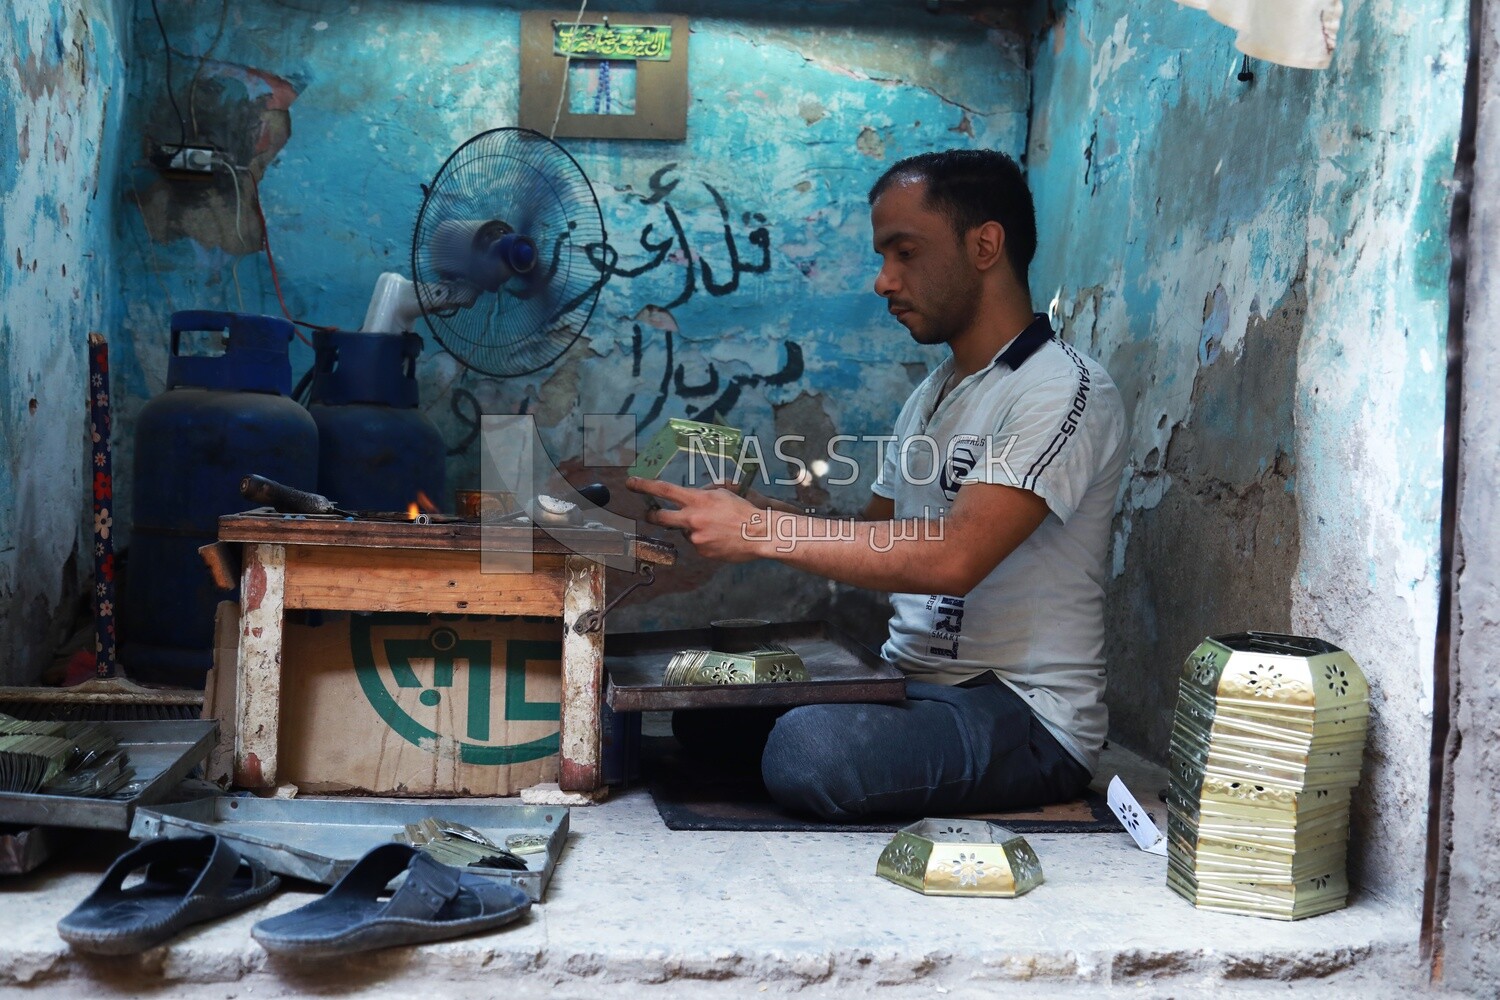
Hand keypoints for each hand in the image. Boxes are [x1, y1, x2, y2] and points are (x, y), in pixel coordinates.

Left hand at [625, 477, 765, 561]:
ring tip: (715, 528)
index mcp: (697, 500)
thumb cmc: (743, 511)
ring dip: (693, 528)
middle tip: (651, 513)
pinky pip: (697, 544)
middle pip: (660, 517)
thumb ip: (703, 493)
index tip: (631, 482)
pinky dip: (705, 540)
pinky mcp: (702, 552)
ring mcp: (695, 538)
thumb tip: (691, 498)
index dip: (644, 486)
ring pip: (685, 531)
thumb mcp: (723, 492)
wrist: (759, 534)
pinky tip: (720, 538)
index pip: (664, 490)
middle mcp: (691, 519)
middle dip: (652, 515)